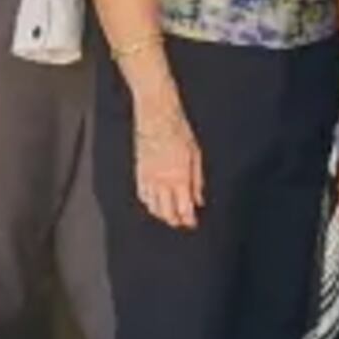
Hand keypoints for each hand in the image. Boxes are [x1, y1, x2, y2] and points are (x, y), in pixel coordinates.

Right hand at [135, 108, 205, 229]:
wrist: (156, 115)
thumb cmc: (177, 130)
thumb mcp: (195, 154)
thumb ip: (197, 180)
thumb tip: (199, 199)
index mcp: (179, 177)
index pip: (184, 208)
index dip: (189, 220)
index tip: (193, 223)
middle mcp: (162, 181)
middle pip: (167, 212)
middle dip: (175, 220)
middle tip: (182, 221)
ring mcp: (148, 178)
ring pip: (153, 207)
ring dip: (162, 214)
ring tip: (169, 214)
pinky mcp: (138, 171)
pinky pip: (142, 195)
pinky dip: (149, 203)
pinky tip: (154, 202)